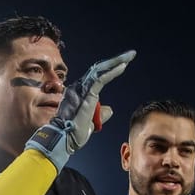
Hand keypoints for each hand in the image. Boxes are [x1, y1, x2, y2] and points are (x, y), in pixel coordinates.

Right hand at [26, 50, 135, 171]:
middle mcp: (78, 87)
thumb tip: (110, 109)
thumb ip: (100, 113)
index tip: (124, 64)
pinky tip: (123, 66)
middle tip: (131, 54)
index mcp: (79, 92)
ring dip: (116, 62)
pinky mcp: (86, 94)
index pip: (96, 76)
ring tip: (130, 56)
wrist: (63, 140)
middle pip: (99, 69)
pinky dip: (112, 72)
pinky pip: (100, 79)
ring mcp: (81, 89)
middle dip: (116, 60)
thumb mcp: (92, 122)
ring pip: (100, 70)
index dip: (110, 69)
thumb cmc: (73, 133)